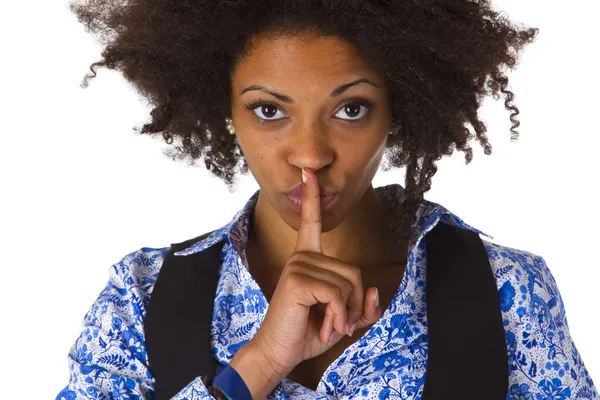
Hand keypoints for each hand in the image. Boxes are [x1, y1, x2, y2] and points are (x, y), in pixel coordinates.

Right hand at [250, 167, 382, 376]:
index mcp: (307, 258)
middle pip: (354, 271)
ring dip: (346, 314)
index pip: (311, 222)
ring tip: (330, 327)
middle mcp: (301, 257)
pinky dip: (339, 317)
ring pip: (349, 284)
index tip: (309, 172)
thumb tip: (376, 290)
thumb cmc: (307, 333)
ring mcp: (298, 266)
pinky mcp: (298, 280)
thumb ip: (361, 306)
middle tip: (340, 323)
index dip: (313, 197)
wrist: (279, 353)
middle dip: (355, 303)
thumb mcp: (342, 318)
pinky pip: (338, 295)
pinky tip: (325, 328)